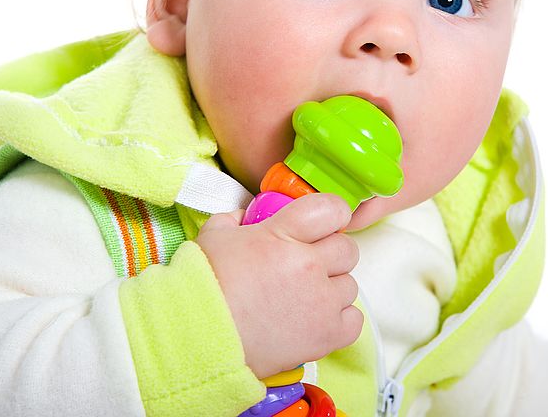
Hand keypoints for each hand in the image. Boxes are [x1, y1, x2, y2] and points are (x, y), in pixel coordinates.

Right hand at [195, 193, 361, 377]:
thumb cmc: (202, 288)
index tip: (324, 225)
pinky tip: (314, 319)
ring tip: (301, 299)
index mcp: (284, 234)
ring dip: (330, 290)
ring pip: (349, 285)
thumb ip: (238, 218)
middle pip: (347, 249)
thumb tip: (249, 216)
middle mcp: (309, 264)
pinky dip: (338, 320)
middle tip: (304, 266)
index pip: (333, 209)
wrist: (194, 339)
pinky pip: (353, 320)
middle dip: (329, 255)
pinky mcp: (326, 335)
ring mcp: (321, 301)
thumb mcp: (215, 236)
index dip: (332, 215)